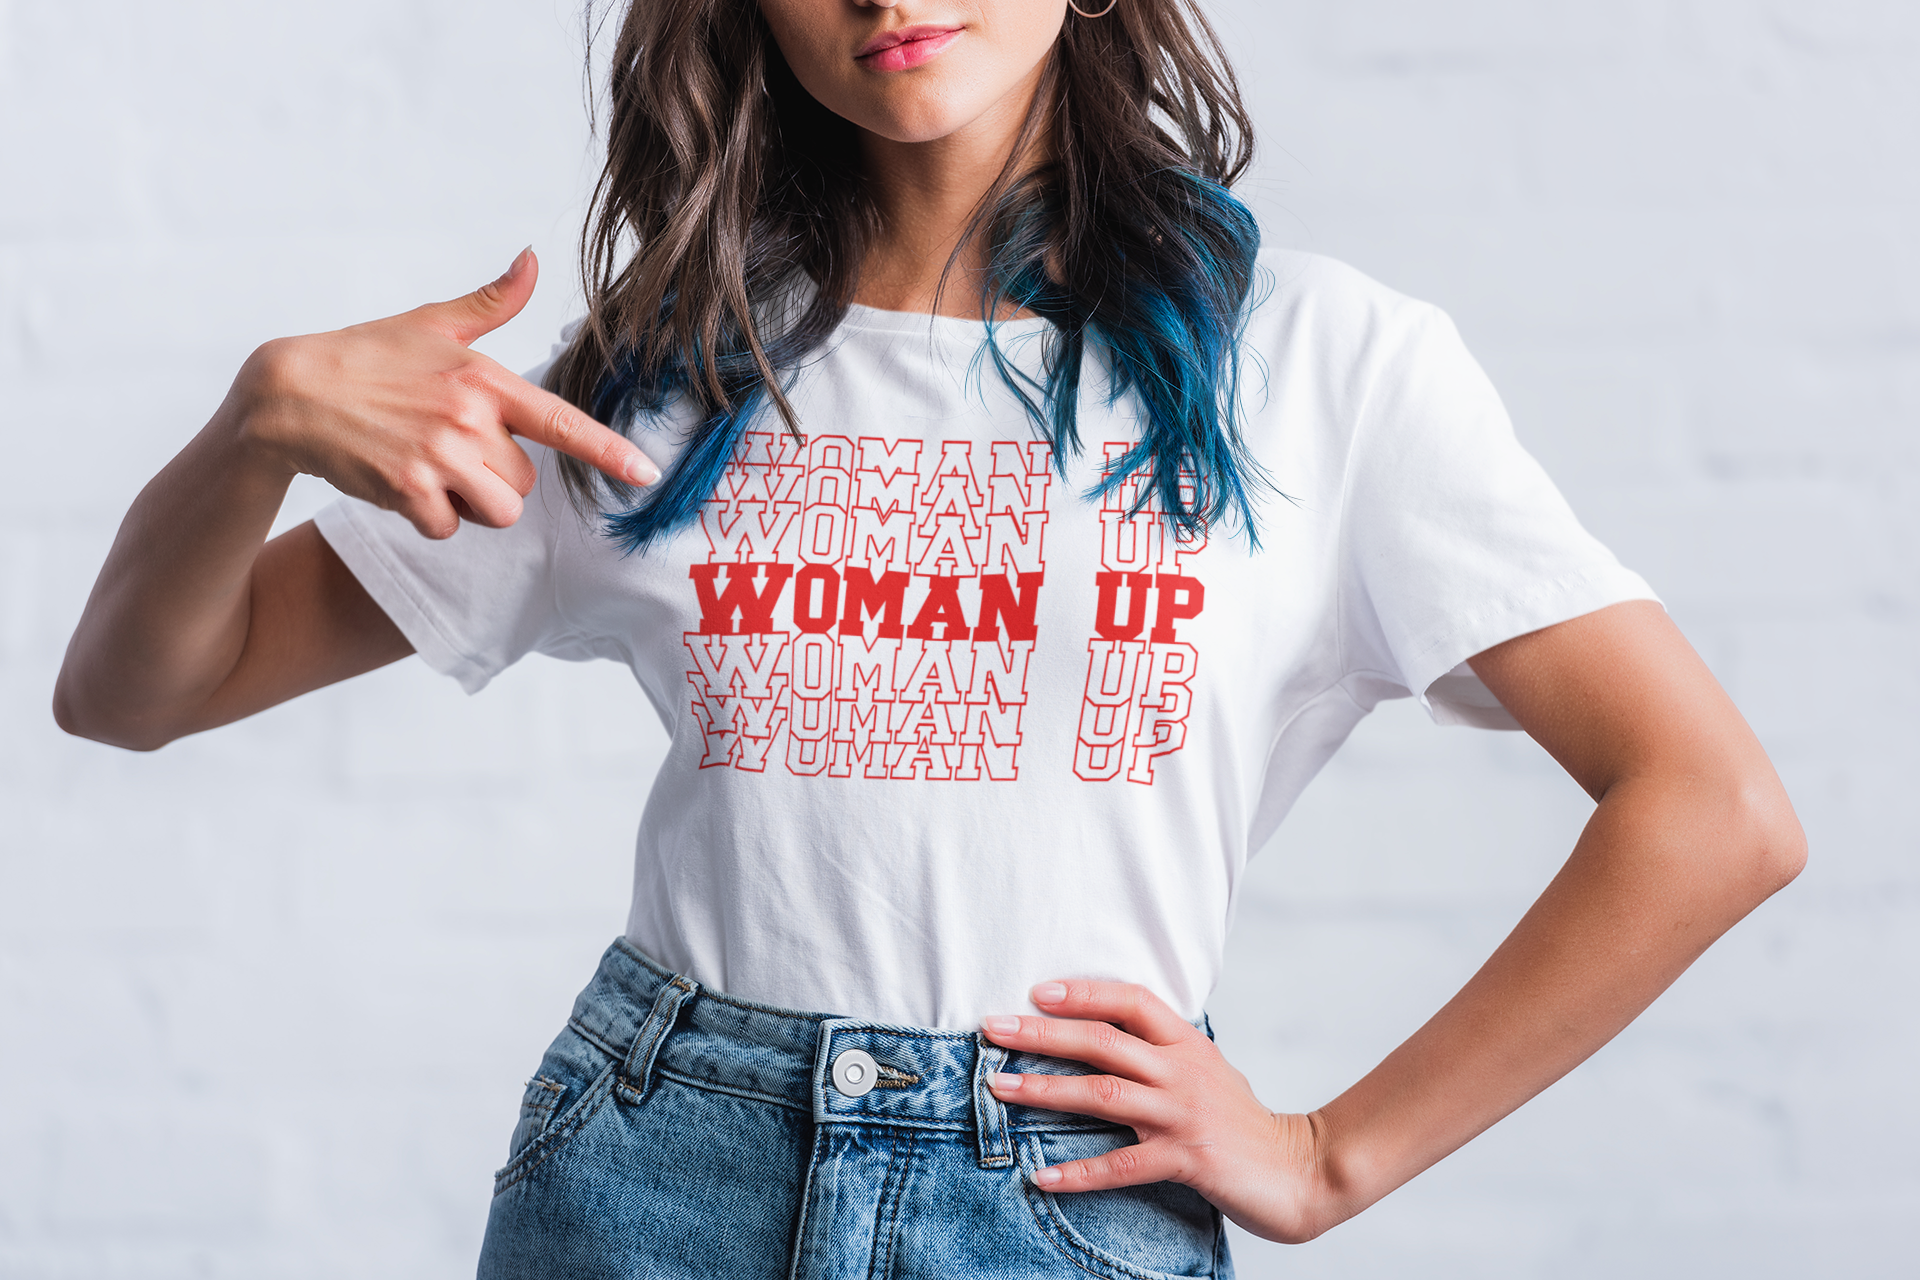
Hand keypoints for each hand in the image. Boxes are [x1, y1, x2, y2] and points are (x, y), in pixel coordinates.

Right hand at [225, 247, 659, 538]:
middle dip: (494, 478)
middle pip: (524, 483)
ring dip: (469, 504)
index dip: (608, 451)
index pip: (561, 422)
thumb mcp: (432, 324)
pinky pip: (448, 528)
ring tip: (431, 471)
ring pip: (496, 511)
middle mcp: (468, 419)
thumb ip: (492, 302)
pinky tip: (402, 485)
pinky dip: (429, 518)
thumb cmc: (366, 357)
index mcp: (483, 380)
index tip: (647, 474)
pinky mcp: (407, 490)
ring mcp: (438, 456)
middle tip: (447, 449)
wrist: (289, 395)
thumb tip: (533, 259)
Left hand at [982, 980, 1343, 1243]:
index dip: (1083, 992)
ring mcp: (1182, 1115)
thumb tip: (1109, 1029)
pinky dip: (1079, 1172)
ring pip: (1103, 1093)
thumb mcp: (1206, 1068)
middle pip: (1103, 1041)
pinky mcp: (1186, 1159)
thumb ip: (1162, 1050)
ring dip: (1045, 1090)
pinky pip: (1121, 1165)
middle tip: (992, 1029)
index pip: (1130, 1001)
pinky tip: (1042, 1176)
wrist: (1299, 1168)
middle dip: (1041, 1033)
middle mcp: (1181, 1072)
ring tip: (999, 1088)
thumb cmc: (1243, 1119)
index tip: (1036, 991)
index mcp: (1186, 1043)